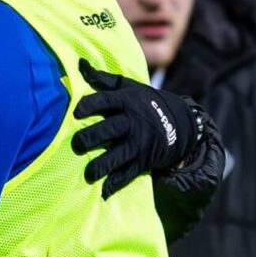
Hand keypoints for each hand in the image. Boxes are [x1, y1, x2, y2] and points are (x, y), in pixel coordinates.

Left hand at [70, 62, 201, 197]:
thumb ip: (104, 80)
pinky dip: (116, 183)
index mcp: (127, 102)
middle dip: (91, 138)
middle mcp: (133, 122)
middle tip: (76, 145)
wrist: (179, 124)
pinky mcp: (143, 161)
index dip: (90, 105)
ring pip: (118, 155)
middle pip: (109, 129)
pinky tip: (103, 191)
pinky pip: (128, 173)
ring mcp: (138, 143)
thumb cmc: (145, 103)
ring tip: (88, 173)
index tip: (76, 112)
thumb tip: (81, 65)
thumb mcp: (129, 88)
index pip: (106, 101)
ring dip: (102, 165)